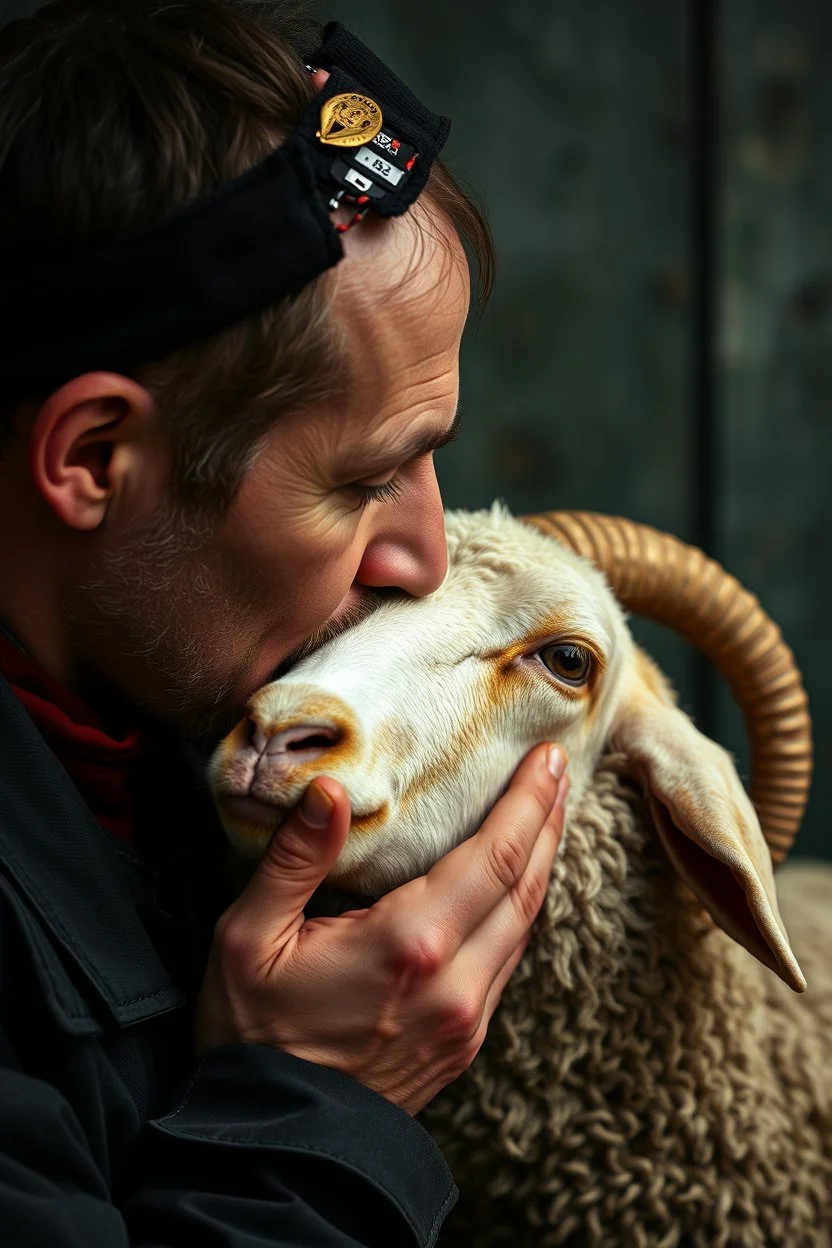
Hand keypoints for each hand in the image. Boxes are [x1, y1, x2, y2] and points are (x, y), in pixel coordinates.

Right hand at [194, 743, 569, 1114]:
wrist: (274, 1146)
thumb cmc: (252, 1037)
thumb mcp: (250, 937)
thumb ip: (294, 859)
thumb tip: (330, 788)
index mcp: (408, 943)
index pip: (495, 855)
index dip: (530, 800)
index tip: (550, 757)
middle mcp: (455, 981)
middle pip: (526, 884)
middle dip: (549, 820)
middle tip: (561, 769)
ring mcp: (466, 1018)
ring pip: (526, 924)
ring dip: (542, 863)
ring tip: (548, 814)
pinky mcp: (464, 1043)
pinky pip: (508, 961)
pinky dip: (521, 909)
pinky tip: (514, 886)